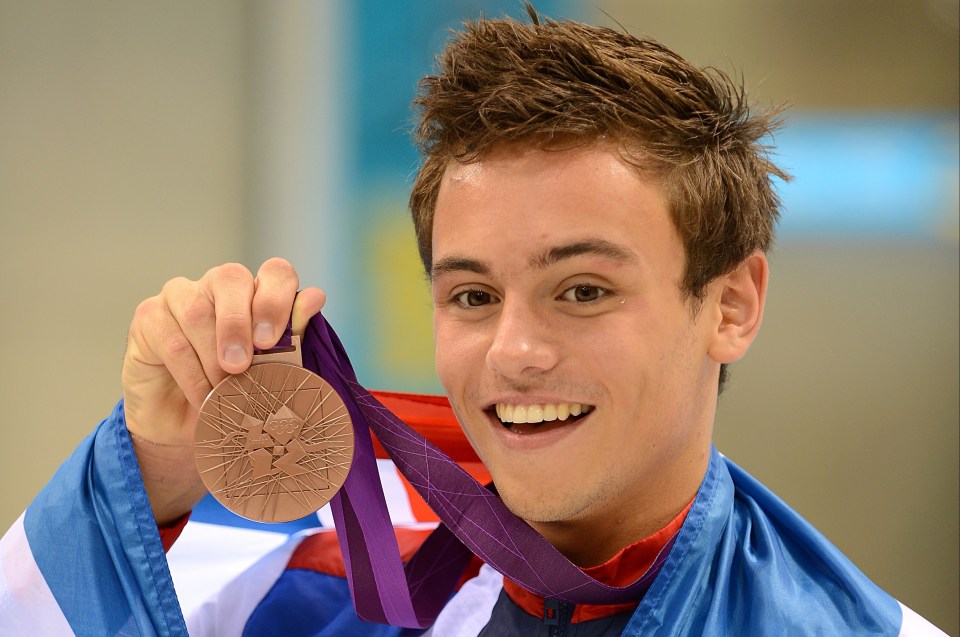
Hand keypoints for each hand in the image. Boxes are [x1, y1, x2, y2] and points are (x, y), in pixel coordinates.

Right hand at [121, 258, 325, 523]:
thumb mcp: (269, 372)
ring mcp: (180, 295)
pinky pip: (172, 340)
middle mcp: (218, 285)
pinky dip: (192, 374)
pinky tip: (204, 398)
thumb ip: (291, 336)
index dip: (276, 298)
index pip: (275, 272)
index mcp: (256, 291)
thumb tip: (315, 297)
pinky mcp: (149, 316)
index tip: (270, 340)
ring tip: (224, 391)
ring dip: (213, 358)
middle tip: (242, 365)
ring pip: (196, 311)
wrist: (187, 426)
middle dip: (239, 323)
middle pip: (230, 278)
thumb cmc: (235, 393)